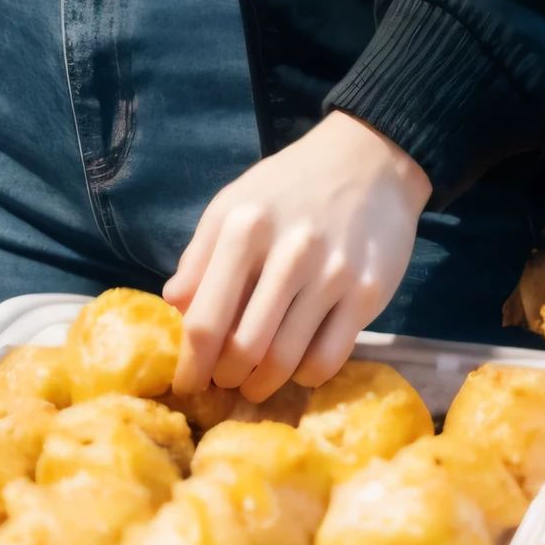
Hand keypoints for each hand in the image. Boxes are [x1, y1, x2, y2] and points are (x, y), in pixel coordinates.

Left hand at [165, 111, 430, 400]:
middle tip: (225, 380)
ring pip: (285, 360)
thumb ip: (200, 256)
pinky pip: (328, 359)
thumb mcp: (233, 204)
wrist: (370, 160)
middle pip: (244, 349)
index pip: (206, 319)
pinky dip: (306, 375)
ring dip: (263, 384)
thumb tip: (175, 307)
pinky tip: (298, 366)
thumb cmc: (291, 186)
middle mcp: (289, 251)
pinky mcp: (367, 293)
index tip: (186, 385)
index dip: (191, 365)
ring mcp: (332, 274)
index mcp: (244, 227)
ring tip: (255, 382)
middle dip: (227, 377)